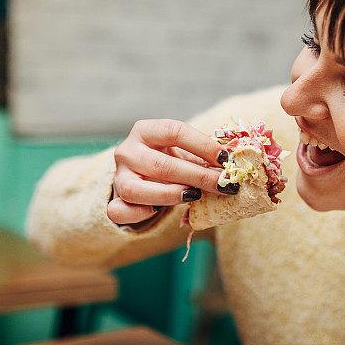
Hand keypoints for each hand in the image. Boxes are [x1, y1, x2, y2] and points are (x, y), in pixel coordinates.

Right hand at [108, 119, 226, 224]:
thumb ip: (202, 157)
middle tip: (223, 185)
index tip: (226, 159)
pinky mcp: (114, 200)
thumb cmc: (168, 160)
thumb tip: (231, 166)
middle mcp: (126, 151)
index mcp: (145, 131)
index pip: (174, 131)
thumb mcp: (183, 152)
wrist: (139, 175)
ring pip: (136, 190)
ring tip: (194, 196)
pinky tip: (158, 211)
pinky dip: (141, 214)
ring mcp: (118, 177)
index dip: (203, 145)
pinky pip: (120, 211)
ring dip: (170, 195)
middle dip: (197, 176)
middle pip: (161, 165)